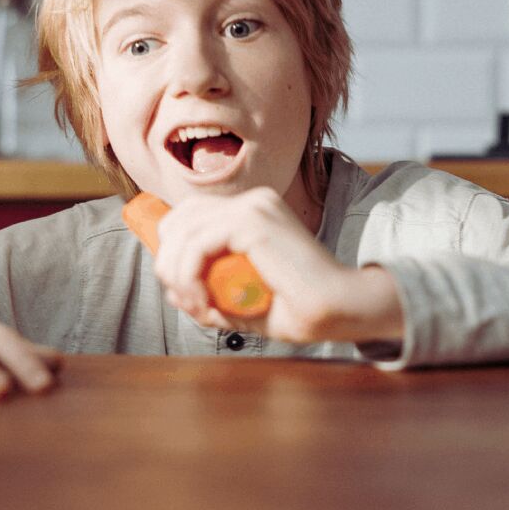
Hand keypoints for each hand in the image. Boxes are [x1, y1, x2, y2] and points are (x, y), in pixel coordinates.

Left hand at [151, 187, 403, 343]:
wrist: (339, 309)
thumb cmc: (299, 309)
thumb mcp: (243, 299)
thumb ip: (211, 293)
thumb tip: (173, 292)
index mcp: (254, 210)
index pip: (190, 216)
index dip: (173, 252)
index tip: (185, 294)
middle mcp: (252, 200)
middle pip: (180, 219)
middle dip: (169, 262)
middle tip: (187, 301)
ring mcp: (252, 205)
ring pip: (183, 232)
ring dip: (178, 274)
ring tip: (198, 306)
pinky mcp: (252, 219)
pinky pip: (198, 244)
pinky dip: (189, 275)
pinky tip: (204, 301)